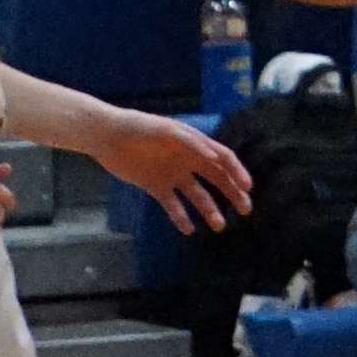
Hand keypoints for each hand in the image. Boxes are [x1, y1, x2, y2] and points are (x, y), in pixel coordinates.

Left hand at [78, 108, 250, 232]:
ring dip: (209, 209)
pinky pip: (172, 205)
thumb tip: (215, 159)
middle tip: (246, 210)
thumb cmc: (139, 127)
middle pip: (216, 178)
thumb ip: (191, 143)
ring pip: (197, 195)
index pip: (223, 158)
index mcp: (193, 144)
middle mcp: (187, 160)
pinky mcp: (156, 186)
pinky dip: (180, 217)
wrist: (108, 136)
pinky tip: (188, 229)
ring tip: (219, 225)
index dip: (237, 171)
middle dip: (232, 193)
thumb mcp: (166, 130)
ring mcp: (172, 175)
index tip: (247, 189)